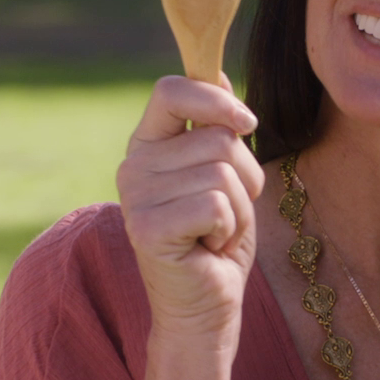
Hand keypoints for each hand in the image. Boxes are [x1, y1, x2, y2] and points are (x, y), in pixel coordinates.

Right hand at [116, 74, 265, 343]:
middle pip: (218, 137)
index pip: (171, 89)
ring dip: (240, 210)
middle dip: (245, 178)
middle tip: (225, 215)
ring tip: (217, 234)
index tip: (246, 123)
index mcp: (148, 144)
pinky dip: (229, 229)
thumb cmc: (218, 239)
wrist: (206, 307)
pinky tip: (209, 248)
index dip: (215, 98)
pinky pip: (217, 204)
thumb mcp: (224, 174)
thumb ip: (216, 128)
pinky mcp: (148, 228)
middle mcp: (133, 165)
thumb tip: (217, 72)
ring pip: (224, 173)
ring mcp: (136, 197)